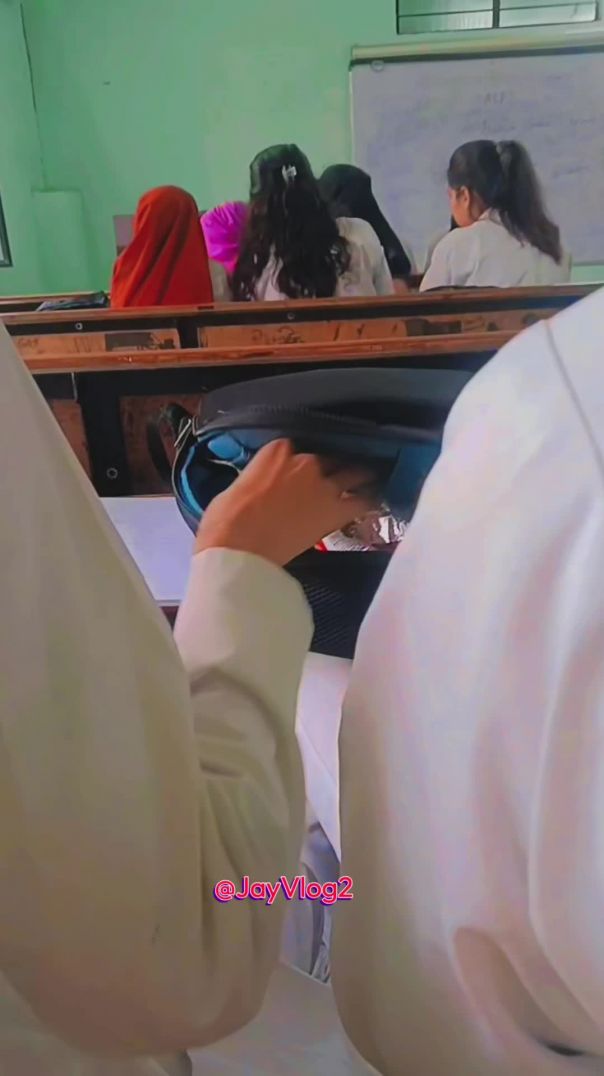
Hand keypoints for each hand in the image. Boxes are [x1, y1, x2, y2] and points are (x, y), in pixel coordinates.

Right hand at [195, 439, 374, 566]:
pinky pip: (363, 501)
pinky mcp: (336, 511)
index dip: (296, 460)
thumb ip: (257, 478)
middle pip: (327, 457)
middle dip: (330, 466)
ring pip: (353, 472)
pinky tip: (375, 500)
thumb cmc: (226, 521)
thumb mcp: (235, 488)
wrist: (240, 549)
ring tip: (367, 478)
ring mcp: (325, 485)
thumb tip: (261, 486)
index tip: (295, 471)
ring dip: (359, 476)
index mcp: (276, 451)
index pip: (294, 446)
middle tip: (332, 475)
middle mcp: (305, 461)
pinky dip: (370, 499)